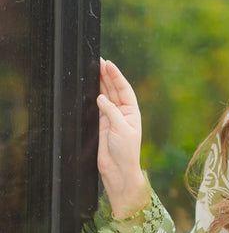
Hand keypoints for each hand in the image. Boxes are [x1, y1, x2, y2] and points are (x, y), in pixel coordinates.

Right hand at [96, 58, 145, 205]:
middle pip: (115, 90)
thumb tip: (101, 97)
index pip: (124, 89)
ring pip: (106, 96)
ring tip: (95, 69)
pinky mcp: (102, 125)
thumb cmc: (125, 152)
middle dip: (107, 76)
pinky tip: (92, 87)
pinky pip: (98, 107)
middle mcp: (123, 113)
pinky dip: (95, 97)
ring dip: (101, 83)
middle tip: (99, 62)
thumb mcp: (121, 129)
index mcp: (132, 112)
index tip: (108, 64)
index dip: (116, 76)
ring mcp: (112, 118)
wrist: (119, 171)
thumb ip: (111, 112)